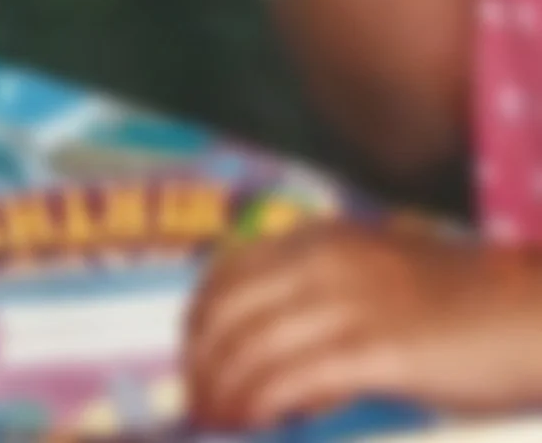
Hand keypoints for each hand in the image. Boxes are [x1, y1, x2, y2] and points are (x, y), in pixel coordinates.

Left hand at [185, 220, 541, 427]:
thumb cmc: (472, 310)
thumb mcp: (380, 287)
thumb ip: (321, 311)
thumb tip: (272, 377)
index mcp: (319, 241)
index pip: (224, 276)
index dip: (197, 326)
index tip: (194, 364)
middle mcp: (322, 263)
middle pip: (224, 315)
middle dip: (200, 366)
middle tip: (197, 407)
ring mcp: (348, 304)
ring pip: (248, 351)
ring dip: (223, 394)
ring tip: (218, 423)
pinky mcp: (377, 351)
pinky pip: (289, 380)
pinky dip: (259, 406)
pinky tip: (253, 424)